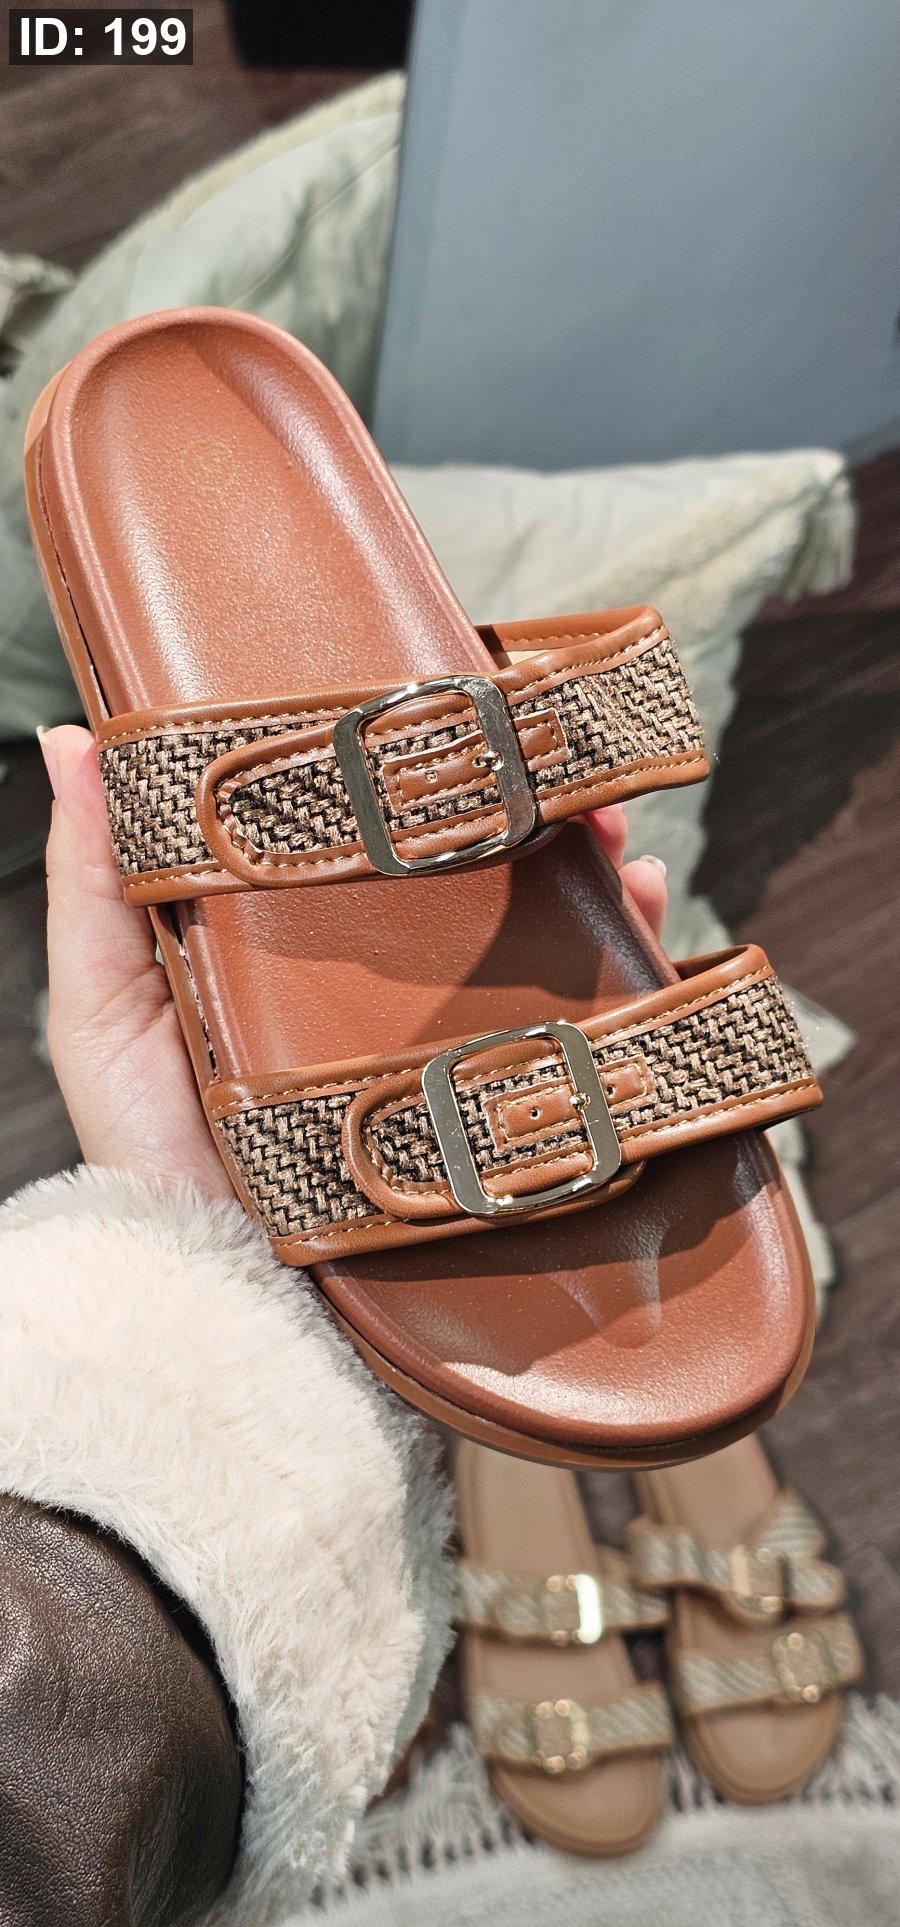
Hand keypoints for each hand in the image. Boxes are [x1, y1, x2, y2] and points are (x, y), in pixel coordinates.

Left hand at [39, 726, 667, 1191]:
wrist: (224, 1299)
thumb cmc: (148, 1156)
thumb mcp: (103, 1007)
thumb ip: (97, 880)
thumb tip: (71, 739)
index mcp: (286, 946)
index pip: (359, 837)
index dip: (409, 771)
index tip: (447, 697)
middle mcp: (373, 988)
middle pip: (460, 879)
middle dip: (520, 815)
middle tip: (559, 764)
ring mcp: (438, 1045)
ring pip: (526, 940)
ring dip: (581, 876)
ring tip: (610, 834)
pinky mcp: (487, 1106)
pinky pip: (567, 1030)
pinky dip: (617, 972)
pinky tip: (634, 919)